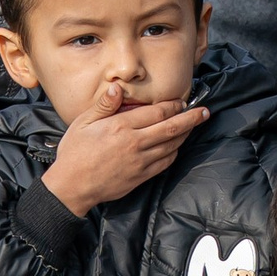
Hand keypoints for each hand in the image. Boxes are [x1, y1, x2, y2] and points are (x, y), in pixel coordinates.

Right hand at [42, 77, 209, 216]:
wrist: (72, 187)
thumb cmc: (74, 153)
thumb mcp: (83, 123)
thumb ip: (104, 105)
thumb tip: (118, 88)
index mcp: (121, 127)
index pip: (156, 113)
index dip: (173, 106)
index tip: (181, 101)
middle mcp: (135, 144)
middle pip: (171, 128)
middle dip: (191, 119)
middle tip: (204, 112)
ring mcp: (140, 162)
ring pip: (172, 145)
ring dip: (185, 134)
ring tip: (194, 126)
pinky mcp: (141, 177)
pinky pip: (165, 163)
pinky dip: (174, 152)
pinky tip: (176, 146)